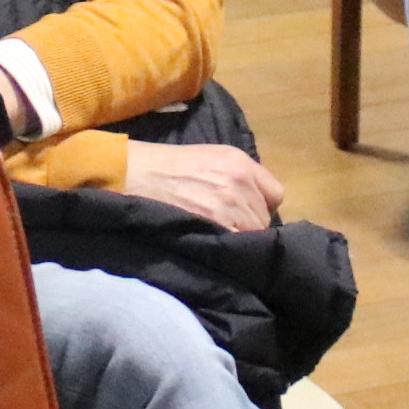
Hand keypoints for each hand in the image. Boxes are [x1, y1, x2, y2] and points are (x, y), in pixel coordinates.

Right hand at [121, 141, 284, 232]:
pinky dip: (227, 249)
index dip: (261, 206)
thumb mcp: (208, 159)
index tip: (245, 214)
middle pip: (264, 218)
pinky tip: (210, 244)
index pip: (275, 194)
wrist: (133, 176)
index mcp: (240, 161)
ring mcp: (229, 204)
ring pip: (252, 235)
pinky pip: (237, 246)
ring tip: (213, 236)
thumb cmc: (166, 168)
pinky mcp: (216, 226)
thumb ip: (236, 177)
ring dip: (237, 239)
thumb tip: (254, 205)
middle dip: (248, 225)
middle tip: (223, 227)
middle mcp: (240, 181)